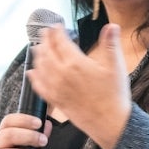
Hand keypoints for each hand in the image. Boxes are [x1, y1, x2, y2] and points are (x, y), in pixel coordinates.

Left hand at [28, 23, 131, 148]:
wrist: (110, 123)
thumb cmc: (114, 94)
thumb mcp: (116, 66)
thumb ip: (111, 44)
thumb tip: (112, 25)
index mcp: (75, 63)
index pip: (60, 41)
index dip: (56, 31)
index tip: (56, 25)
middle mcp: (62, 74)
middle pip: (47, 52)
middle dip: (45, 40)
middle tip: (44, 33)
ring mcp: (57, 89)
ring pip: (40, 67)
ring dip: (38, 55)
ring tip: (37, 47)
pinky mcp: (56, 101)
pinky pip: (39, 87)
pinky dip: (34, 77)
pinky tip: (32, 72)